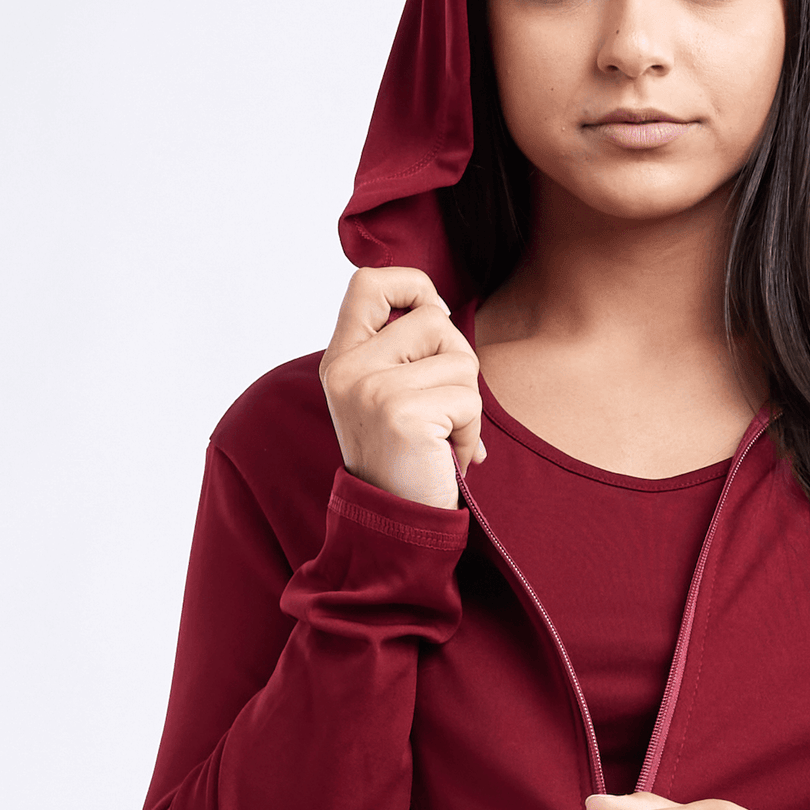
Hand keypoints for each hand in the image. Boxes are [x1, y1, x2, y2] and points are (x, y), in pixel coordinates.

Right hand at [319, 267, 484, 509]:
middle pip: (434, 319)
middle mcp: (347, 369)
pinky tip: (444, 457)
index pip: (369, 282)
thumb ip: (404, 352)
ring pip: (461, 360)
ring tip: (439, 439)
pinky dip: (470, 432)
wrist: (393, 527)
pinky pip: (470, 400)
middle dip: (457, 363)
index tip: (432, 317)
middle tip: (440, 411)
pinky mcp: (402, 415)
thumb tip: (443, 308)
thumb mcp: (388, 395)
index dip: (413, 286)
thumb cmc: (404, 460)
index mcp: (340, 359)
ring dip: (467, 405)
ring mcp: (371, 390)